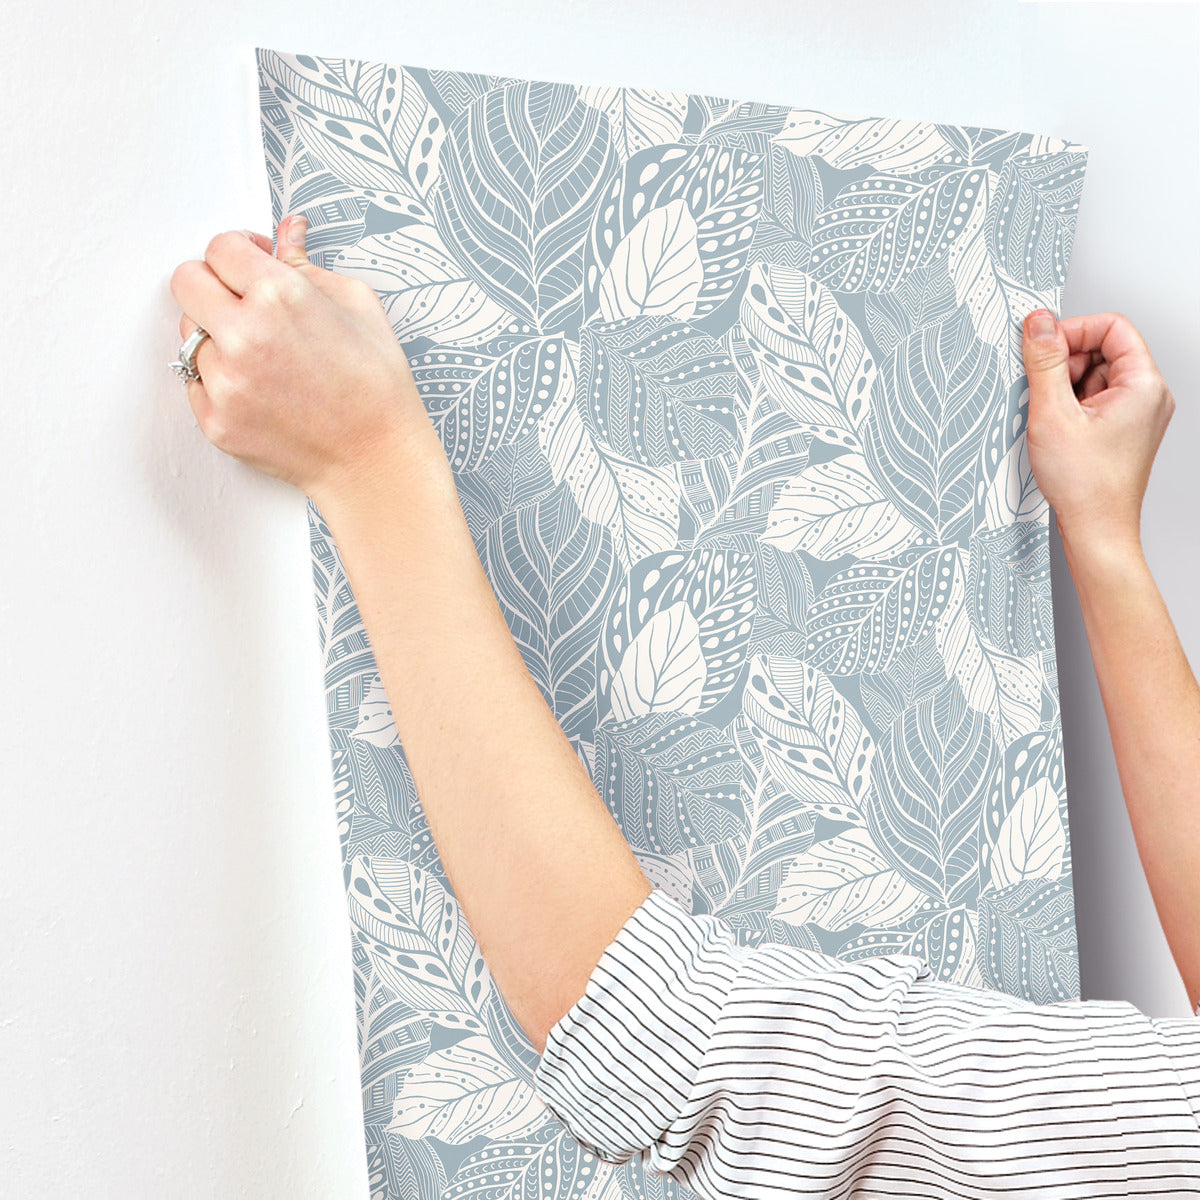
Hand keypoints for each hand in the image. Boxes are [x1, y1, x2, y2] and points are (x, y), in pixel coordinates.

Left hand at [169, 215, 437, 504]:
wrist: (377, 459)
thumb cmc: (377, 386)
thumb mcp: (359, 306)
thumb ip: (309, 265)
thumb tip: (287, 232)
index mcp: (280, 295)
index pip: (219, 247)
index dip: (238, 251)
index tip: (250, 264)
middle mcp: (244, 335)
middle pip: (186, 281)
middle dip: (212, 283)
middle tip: (241, 301)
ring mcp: (225, 382)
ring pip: (190, 335)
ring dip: (216, 336)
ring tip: (262, 355)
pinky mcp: (216, 420)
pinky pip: (195, 382)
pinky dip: (220, 380)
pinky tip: (260, 388)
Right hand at [1020, 308, 1174, 554]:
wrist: (1097, 531)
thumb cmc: (1086, 486)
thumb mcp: (1053, 414)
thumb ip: (1045, 362)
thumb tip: (1039, 323)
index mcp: (1143, 385)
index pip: (1112, 328)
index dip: (1073, 331)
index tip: (1043, 345)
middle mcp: (1147, 397)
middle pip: (1103, 351)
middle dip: (1066, 363)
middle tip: (1042, 389)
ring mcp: (1136, 415)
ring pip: (1094, 377)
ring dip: (1064, 388)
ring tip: (1050, 417)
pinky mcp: (1121, 431)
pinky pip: (1093, 401)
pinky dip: (1069, 407)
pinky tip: (1055, 429)